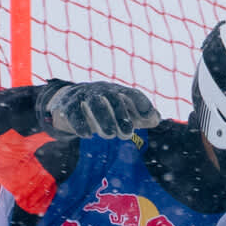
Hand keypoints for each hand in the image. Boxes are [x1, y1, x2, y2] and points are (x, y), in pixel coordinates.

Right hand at [39, 82, 159, 138]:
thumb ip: (141, 116)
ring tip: (110, 135)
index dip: (143, 104)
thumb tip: (157, 119)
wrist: (68, 101)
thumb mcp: (122, 111)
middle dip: (121, 116)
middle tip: (127, 135)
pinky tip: (86, 135)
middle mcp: (100, 90)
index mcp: (116, 91)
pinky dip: (79, 123)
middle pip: (112, 98)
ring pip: (93, 103)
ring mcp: (83, 95)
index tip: (151, 119)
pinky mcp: (67, 104)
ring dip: (103, 119)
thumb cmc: (102, 109)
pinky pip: (73, 111)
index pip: (132, 94)